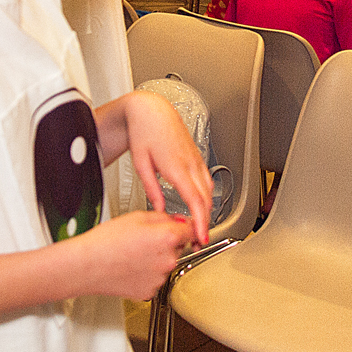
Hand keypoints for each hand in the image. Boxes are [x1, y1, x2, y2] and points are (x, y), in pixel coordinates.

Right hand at [79, 210, 197, 300]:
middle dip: (168, 241)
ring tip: (134, 253)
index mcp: (168, 237)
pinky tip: (132, 266)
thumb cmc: (106, 241)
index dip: (187, 226)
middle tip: (145, 239)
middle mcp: (169, 259)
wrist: (87, 266)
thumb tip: (177, 221)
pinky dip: (148, 273)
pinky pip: (156, 278)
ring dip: (157, 258)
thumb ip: (164, 216)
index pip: (193, 230)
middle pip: (179, 246)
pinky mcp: (151, 291)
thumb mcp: (137, 216)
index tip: (185, 226)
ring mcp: (160, 277)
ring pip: (167, 263)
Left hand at [123, 91, 212, 245]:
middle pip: (206, 200)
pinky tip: (199, 206)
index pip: (195, 201)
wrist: (152, 111)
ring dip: (207, 211)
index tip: (200, 237)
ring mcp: (197, 160)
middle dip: (205, 223)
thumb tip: (160, 210)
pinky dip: (206, 197)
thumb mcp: (141, 164)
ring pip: (209, 191)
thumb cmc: (144, 132)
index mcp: (177, 167)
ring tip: (198, 227)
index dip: (201, 222)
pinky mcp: (198, 157)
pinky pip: (207, 181)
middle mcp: (191, 164)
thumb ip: (152, 190)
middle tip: (196, 240)